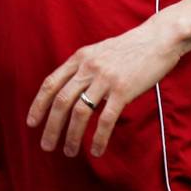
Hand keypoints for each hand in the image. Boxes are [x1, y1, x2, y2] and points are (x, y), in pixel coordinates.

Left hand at [26, 19, 184, 157]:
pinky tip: (96, 151)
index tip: (32, 123)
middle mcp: (88, 67)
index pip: (51, 83)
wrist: (158, 38)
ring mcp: (105, 79)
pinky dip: (98, 138)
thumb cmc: (130, 48)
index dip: (38, 104)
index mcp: (79, 58)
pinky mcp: (123, 90)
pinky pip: (105, 119)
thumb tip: (70, 89)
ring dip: (72, 136)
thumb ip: (83, 68)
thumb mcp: (99, 52)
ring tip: (69, 152)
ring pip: (80, 112)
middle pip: (61, 101)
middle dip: (51, 126)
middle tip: (46, 145)